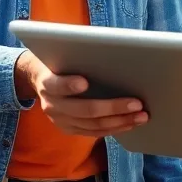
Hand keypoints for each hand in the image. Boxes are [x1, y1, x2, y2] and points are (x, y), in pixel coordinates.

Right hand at [15, 50, 146, 136]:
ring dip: (120, 122)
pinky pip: (94, 133)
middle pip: (83, 110)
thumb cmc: (59, 61)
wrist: (39, 80)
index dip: (69, 85)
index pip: (56, 84)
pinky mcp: (69, 130)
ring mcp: (60, 121)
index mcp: (46, 82)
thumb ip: (78, 55)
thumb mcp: (61, 54)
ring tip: (141, 116)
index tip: (84, 82)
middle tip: (137, 103)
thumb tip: (113, 48)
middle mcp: (51, 105)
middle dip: (113, 107)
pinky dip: (114, 128)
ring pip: (92, 126)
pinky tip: (130, 123)